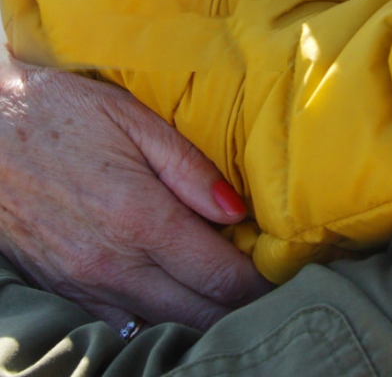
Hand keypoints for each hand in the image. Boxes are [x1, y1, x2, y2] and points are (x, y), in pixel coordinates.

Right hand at [0, 50, 269, 329]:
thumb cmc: (62, 112)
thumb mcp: (134, 120)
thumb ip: (190, 168)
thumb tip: (238, 211)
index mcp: (142, 217)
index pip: (220, 277)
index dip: (260, 285)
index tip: (287, 278)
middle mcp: (113, 263)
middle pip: (196, 314)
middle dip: (239, 308)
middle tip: (271, 290)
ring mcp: (83, 283)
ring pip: (160, 323)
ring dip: (200, 315)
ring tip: (232, 293)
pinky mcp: (60, 288)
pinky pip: (120, 321)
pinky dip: (155, 317)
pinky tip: (176, 297)